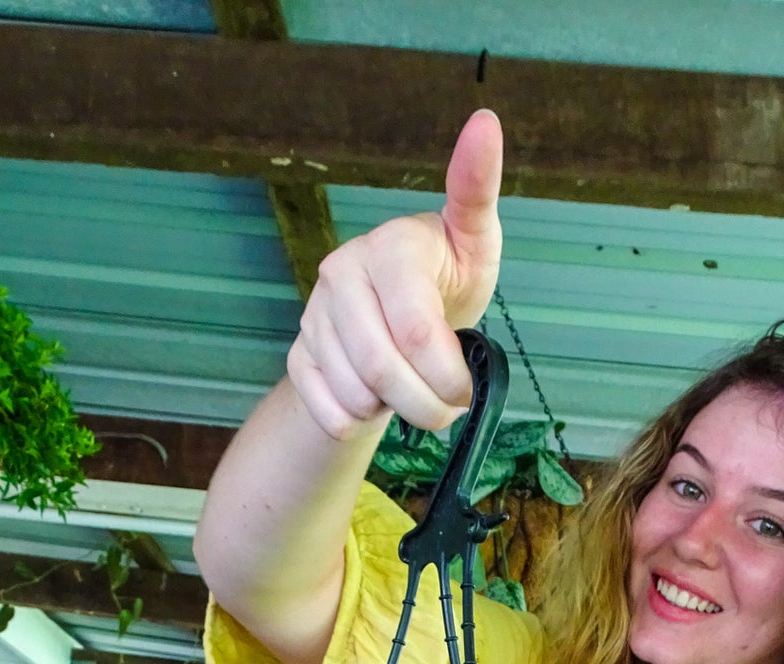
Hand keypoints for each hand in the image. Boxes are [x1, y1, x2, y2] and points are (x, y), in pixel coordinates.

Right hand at [287, 109, 503, 440]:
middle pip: (384, 370)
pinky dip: (359, 421)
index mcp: (387, 246)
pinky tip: (377, 399)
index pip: (414, 331)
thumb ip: (477, 192)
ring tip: (412, 391)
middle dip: (427, 405)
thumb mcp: (474, 240)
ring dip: (395, 412)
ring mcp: (314, 316)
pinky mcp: (298, 355)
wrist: (399, 322)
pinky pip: (328, 411)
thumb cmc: (445, 280)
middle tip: (448, 407)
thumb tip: (485, 121)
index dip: (446, 374)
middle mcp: (341, 274)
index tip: (464, 389)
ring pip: (356, 395)